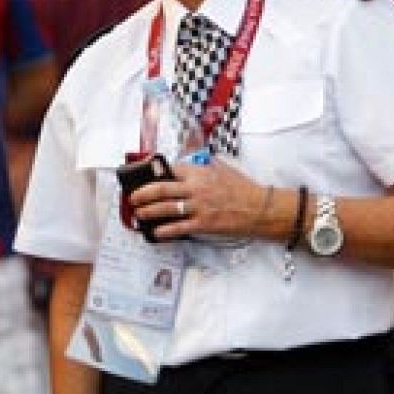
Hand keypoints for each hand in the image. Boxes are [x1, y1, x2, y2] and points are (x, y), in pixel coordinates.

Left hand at [127, 158, 276, 242]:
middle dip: (143, 194)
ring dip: (149, 211)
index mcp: (200, 172)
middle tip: (133, 197)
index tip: (144, 176)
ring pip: (166, 208)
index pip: (171, 169)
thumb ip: (204, 164)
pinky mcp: (204, 224)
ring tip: (139, 214)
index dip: (154, 173)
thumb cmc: (242, 188)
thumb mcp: (222, 168)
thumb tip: (188, 162)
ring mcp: (199, 207)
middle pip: (162, 189)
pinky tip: (156, 232)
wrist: (260, 208)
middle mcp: (197, 188)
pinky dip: (165, 230)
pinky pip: (179, 227)